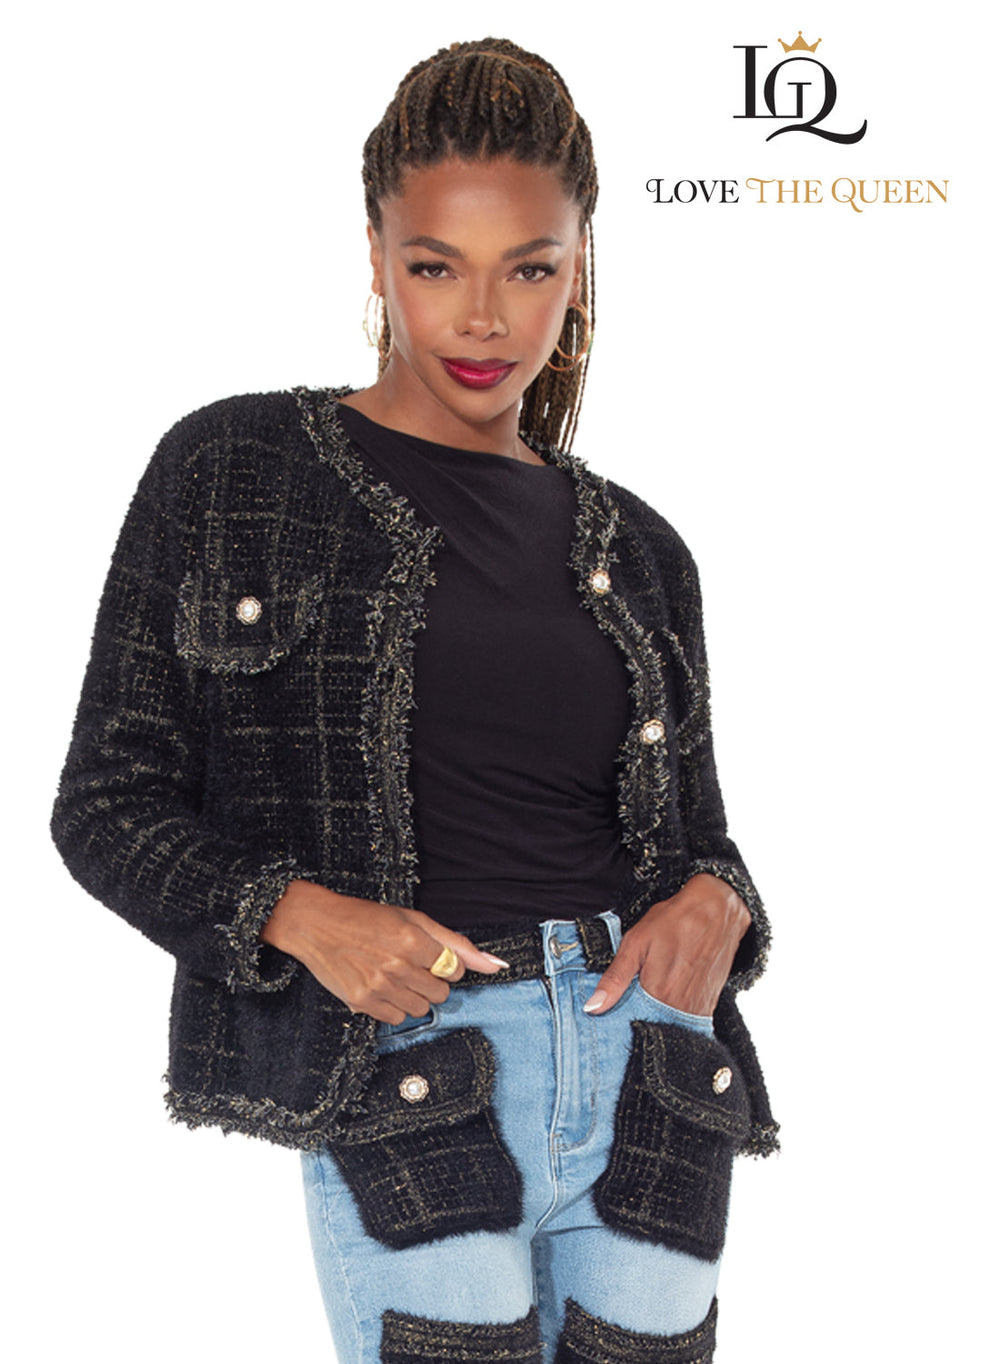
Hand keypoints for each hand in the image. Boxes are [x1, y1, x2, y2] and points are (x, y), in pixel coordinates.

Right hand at [260, 881, 507, 1022]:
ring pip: (420, 1009)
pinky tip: (381, 986)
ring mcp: (379, 986)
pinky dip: (394, 1005)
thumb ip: (456, 943)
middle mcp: (398, 965)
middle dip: (431, 981)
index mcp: (413, 940)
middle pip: (440, 994)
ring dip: (413, 995)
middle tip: (410, 965)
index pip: (454, 970)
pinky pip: (396, 1018)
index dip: (444, 965)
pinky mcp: (362, 1002)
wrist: (317, 925)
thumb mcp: (413, 920)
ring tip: (395, 976)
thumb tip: (495, 965)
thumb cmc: (366, 918)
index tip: (428, 957)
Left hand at [582, 873, 750, 1016]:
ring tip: (650, 1001)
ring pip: (671, 1027)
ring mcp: (698, 1008)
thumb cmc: (674, 922)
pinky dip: (676, 1016)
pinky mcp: (709, 1004)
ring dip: (658, 1021)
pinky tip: (668, 999)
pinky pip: (688, 1022)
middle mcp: (681, 1007)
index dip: (620, 1025)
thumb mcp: (635, 943)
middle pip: (653, 1028)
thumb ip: (614, 979)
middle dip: (639, 1023)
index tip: (611, 1020)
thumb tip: (592, 1007)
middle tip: (631, 1006)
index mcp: (658, 994)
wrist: (715, 910)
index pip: (633, 1026)